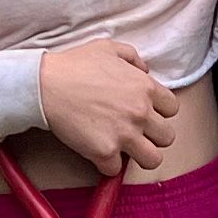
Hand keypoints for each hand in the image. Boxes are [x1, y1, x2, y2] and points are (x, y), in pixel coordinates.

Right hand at [37, 37, 178, 175]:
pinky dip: (107, 164)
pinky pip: (116, 169)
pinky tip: (97, 152)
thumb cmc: (74, 65)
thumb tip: (145, 70)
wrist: (45, 85)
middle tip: (135, 132)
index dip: (159, 112)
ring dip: (140, 156)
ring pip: (153, 160)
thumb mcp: (108, 48)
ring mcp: (125, 134)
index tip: (144, 113)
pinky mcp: (105, 152)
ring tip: (125, 149)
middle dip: (153, 136)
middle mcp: (140, 112)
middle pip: (167, 137)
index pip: (173, 109)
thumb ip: (133, 58)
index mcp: (146, 87)